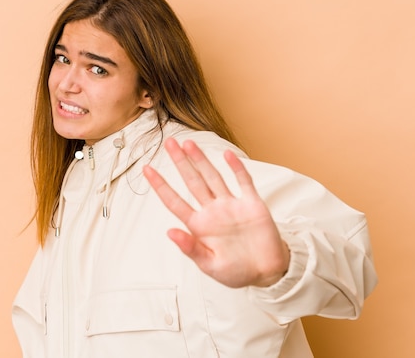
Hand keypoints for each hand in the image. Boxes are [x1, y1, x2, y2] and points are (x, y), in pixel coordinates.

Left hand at [143, 138, 289, 287]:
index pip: (175, 201)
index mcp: (199, 226)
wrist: (268, 272)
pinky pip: (243, 182)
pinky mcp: (252, 204)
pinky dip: (236, 168)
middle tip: (169, 143)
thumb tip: (170, 232)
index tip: (147, 169)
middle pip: (192, 181)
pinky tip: (228, 155)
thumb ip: (191, 249)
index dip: (160, 185)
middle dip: (180, 162)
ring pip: (213, 177)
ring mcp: (232, 205)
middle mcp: (213, 211)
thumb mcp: (211, 266)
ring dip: (202, 160)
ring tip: (189, 143)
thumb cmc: (237, 271)